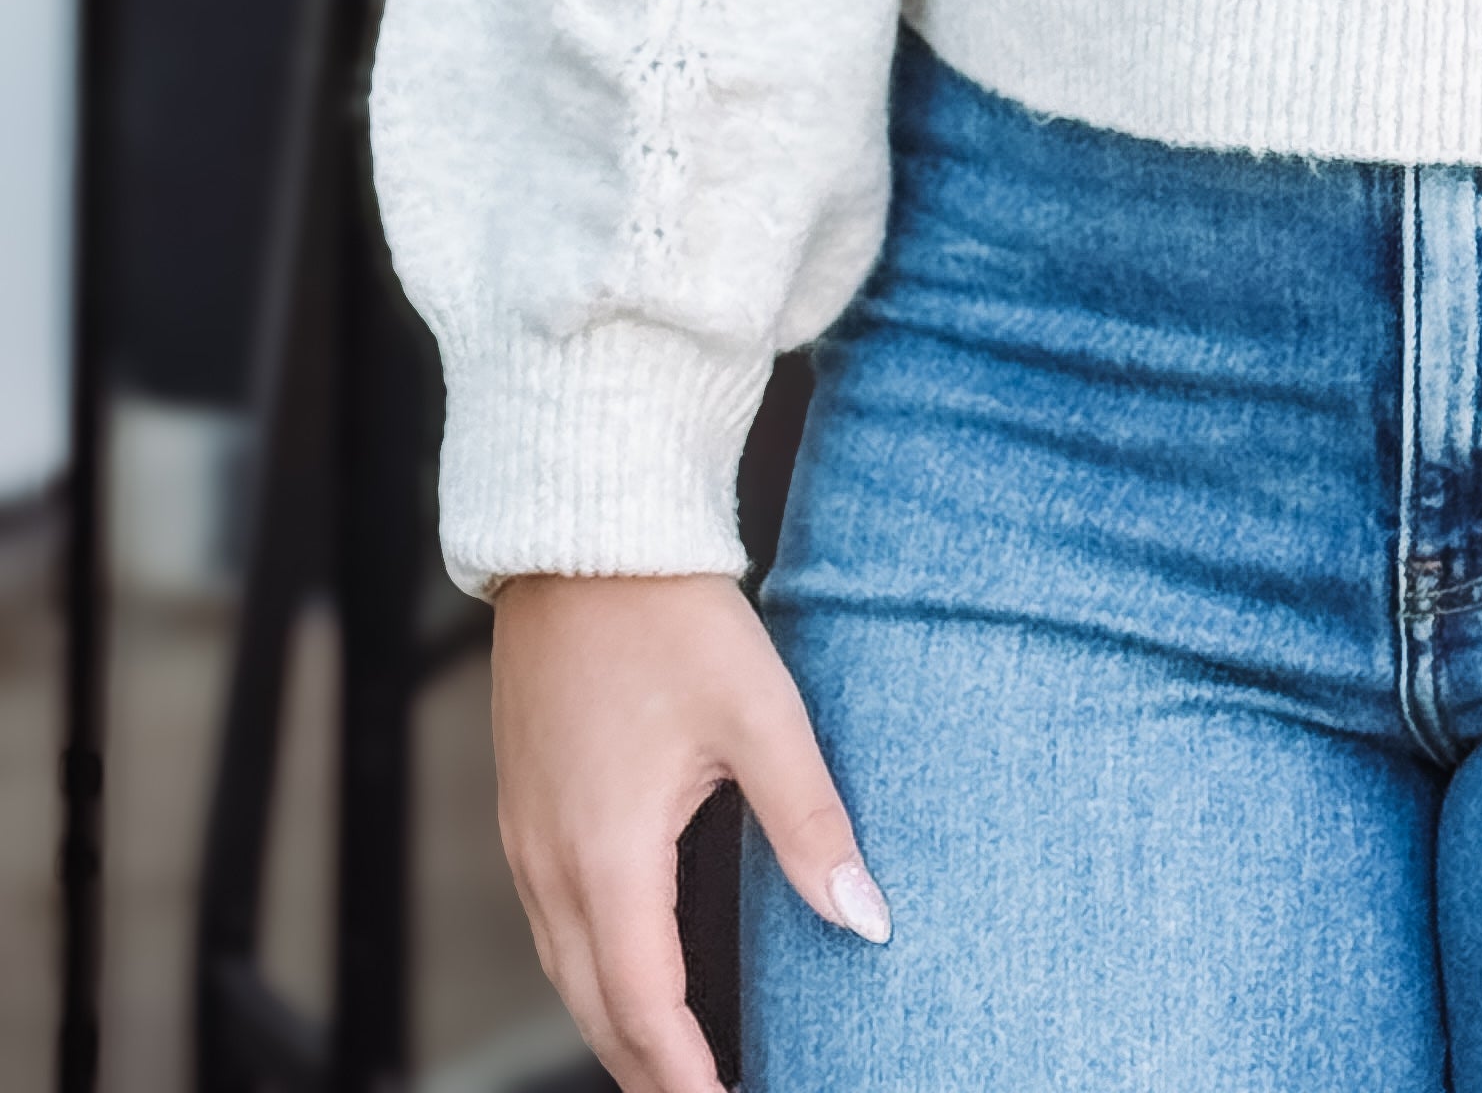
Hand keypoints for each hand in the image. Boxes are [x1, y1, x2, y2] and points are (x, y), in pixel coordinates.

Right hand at [490, 571, 887, 1092]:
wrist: (582, 535)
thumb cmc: (669, 616)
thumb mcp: (761, 716)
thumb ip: (812, 825)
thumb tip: (866, 918)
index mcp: (608, 856)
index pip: (644, 1009)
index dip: (687, 1076)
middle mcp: (550, 863)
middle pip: (595, 1008)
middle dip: (649, 1069)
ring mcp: (526, 838)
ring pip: (565, 971)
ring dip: (617, 1024)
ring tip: (676, 1060)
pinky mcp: (523, 807)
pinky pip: (550, 923)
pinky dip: (591, 969)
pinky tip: (629, 965)